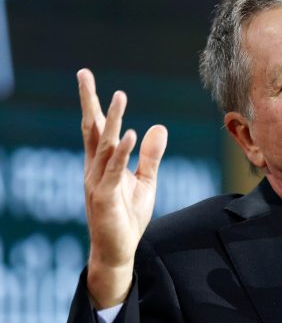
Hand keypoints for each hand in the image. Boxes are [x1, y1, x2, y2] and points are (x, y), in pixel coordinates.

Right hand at [78, 69, 167, 307]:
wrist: (119, 249)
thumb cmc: (128, 215)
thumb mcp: (145, 181)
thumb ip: (150, 156)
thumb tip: (157, 127)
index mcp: (101, 163)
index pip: (95, 128)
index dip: (93, 103)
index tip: (86, 77)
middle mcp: (93, 168)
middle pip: (91, 129)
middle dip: (88, 101)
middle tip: (83, 73)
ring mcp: (96, 182)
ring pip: (103, 145)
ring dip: (112, 120)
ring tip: (119, 96)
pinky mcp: (105, 197)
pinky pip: (113, 170)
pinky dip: (122, 152)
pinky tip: (130, 134)